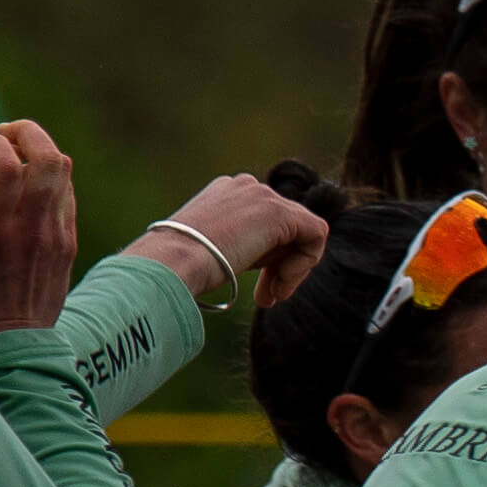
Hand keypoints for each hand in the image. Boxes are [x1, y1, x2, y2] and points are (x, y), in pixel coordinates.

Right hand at [0, 119, 80, 341]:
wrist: (13, 345)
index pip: (8, 164)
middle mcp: (33, 227)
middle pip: (49, 158)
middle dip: (29, 132)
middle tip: (6, 131)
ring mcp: (57, 234)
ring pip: (63, 173)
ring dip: (42, 151)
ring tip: (17, 151)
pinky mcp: (68, 243)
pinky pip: (67, 195)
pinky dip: (52, 176)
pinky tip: (31, 180)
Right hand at [143, 171, 329, 306]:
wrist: (171, 263)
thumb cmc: (178, 267)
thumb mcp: (207, 251)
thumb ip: (234, 247)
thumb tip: (246, 260)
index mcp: (225, 193)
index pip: (263, 224)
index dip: (267, 260)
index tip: (259, 292)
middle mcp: (245, 187)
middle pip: (285, 229)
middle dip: (279, 268)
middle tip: (267, 299)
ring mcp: (262, 196)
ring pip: (301, 233)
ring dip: (290, 271)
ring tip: (270, 297)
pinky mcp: (279, 212)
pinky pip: (315, 235)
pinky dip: (303, 265)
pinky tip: (280, 285)